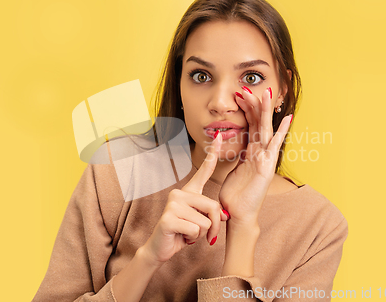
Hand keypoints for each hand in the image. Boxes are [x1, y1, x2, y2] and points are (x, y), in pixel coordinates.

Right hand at [141, 133, 228, 265]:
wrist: (161, 248)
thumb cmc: (182, 233)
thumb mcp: (202, 222)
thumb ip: (213, 214)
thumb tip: (224, 215)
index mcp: (189, 191)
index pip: (204, 170)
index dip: (212, 153)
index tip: (217, 136)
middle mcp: (179, 193)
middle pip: (213, 207)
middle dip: (214, 227)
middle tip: (203, 235)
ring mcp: (173, 204)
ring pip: (206, 222)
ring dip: (200, 235)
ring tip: (187, 233)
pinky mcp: (169, 218)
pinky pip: (196, 230)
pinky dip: (192, 239)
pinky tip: (181, 237)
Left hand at [219, 87, 291, 225]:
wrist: (239, 214)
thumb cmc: (235, 195)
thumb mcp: (232, 170)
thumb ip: (235, 157)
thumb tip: (230, 148)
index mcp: (250, 152)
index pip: (249, 125)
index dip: (246, 110)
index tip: (239, 95)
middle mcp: (259, 152)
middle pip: (257, 123)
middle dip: (254, 105)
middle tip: (248, 87)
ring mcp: (265, 158)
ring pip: (264, 130)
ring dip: (265, 112)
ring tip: (266, 93)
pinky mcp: (267, 166)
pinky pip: (274, 145)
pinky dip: (281, 132)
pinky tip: (288, 118)